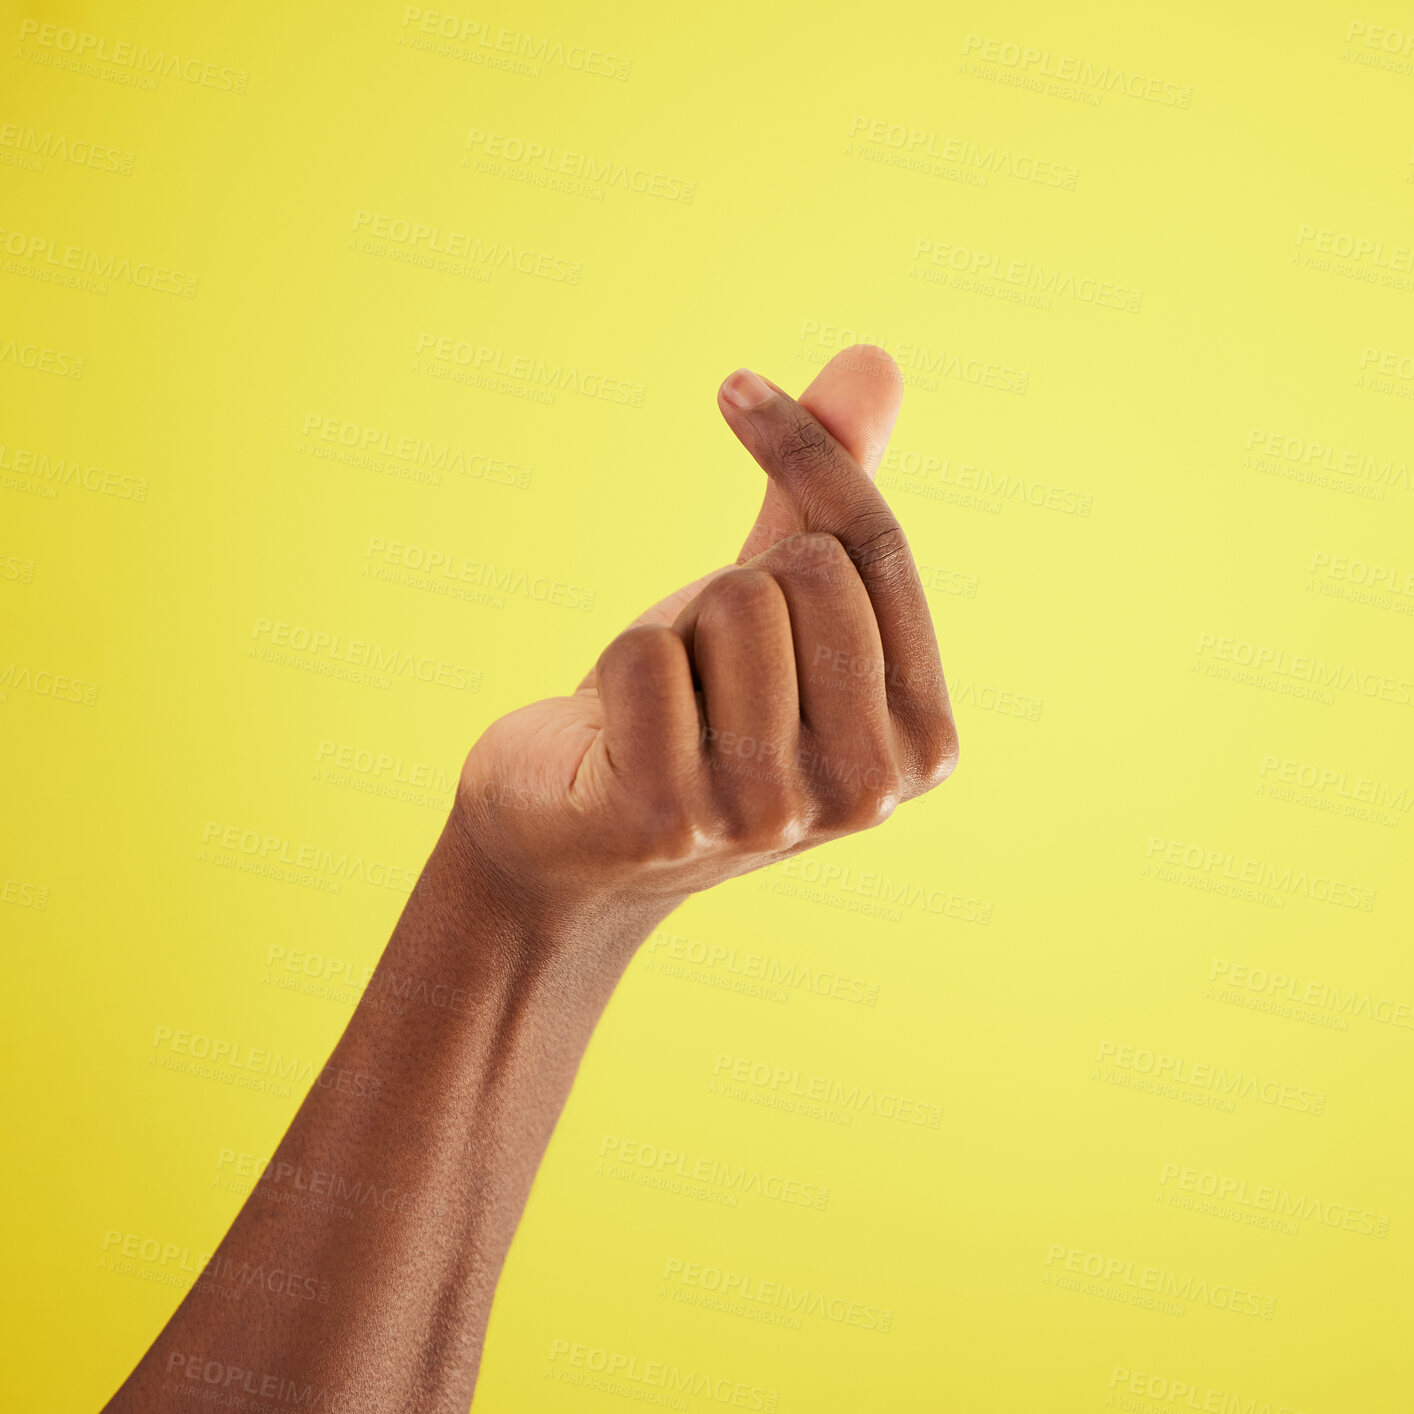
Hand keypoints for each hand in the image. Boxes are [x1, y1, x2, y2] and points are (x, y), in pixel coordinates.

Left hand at [454, 348, 957, 927]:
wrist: (576, 834)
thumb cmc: (695, 712)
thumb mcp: (775, 607)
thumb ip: (826, 499)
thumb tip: (875, 360)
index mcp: (923, 741)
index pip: (876, 548)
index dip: (806, 450)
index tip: (736, 389)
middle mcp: (869, 792)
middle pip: (806, 570)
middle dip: (732, 589)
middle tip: (705, 668)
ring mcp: (772, 814)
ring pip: (729, 604)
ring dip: (677, 634)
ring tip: (670, 710)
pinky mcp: (669, 819)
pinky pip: (643, 655)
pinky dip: (617, 668)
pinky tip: (619, 738)